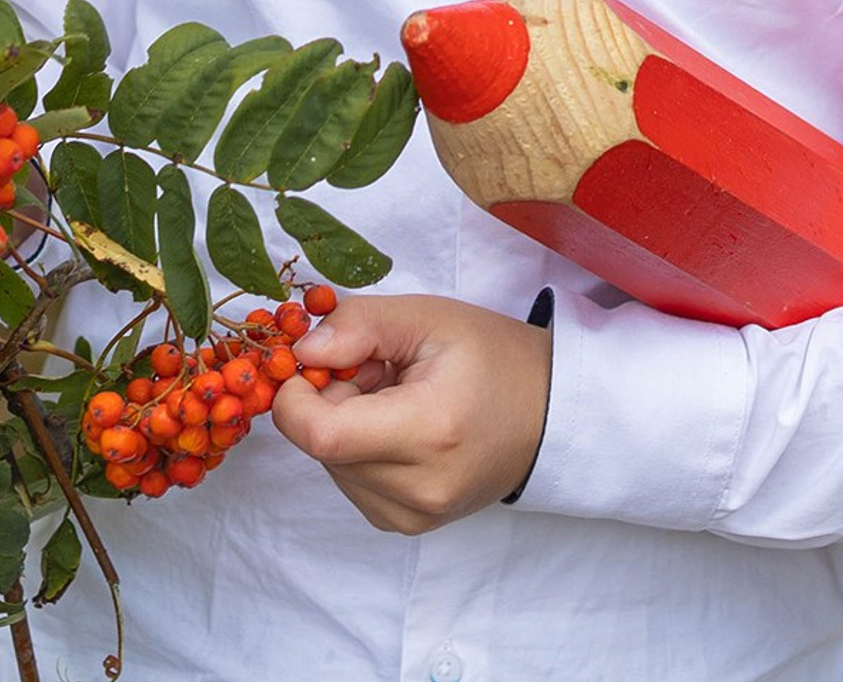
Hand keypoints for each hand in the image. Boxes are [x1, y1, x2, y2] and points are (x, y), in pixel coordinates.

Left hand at [270, 293, 551, 533]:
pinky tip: (397, 425)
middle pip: (323, 447)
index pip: (322, 434)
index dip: (294, 396)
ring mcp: (413, 516)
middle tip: (373, 367)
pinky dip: (359, 448)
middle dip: (327, 399)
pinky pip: (352, 483)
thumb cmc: (492, 357)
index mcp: (428, 431)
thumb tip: (301, 349)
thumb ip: (359, 326)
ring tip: (394, 396)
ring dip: (343, 425)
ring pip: (332, 466)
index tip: (308, 360)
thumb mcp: (428, 317)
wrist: (547, 413)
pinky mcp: (408, 525)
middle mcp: (418, 489)